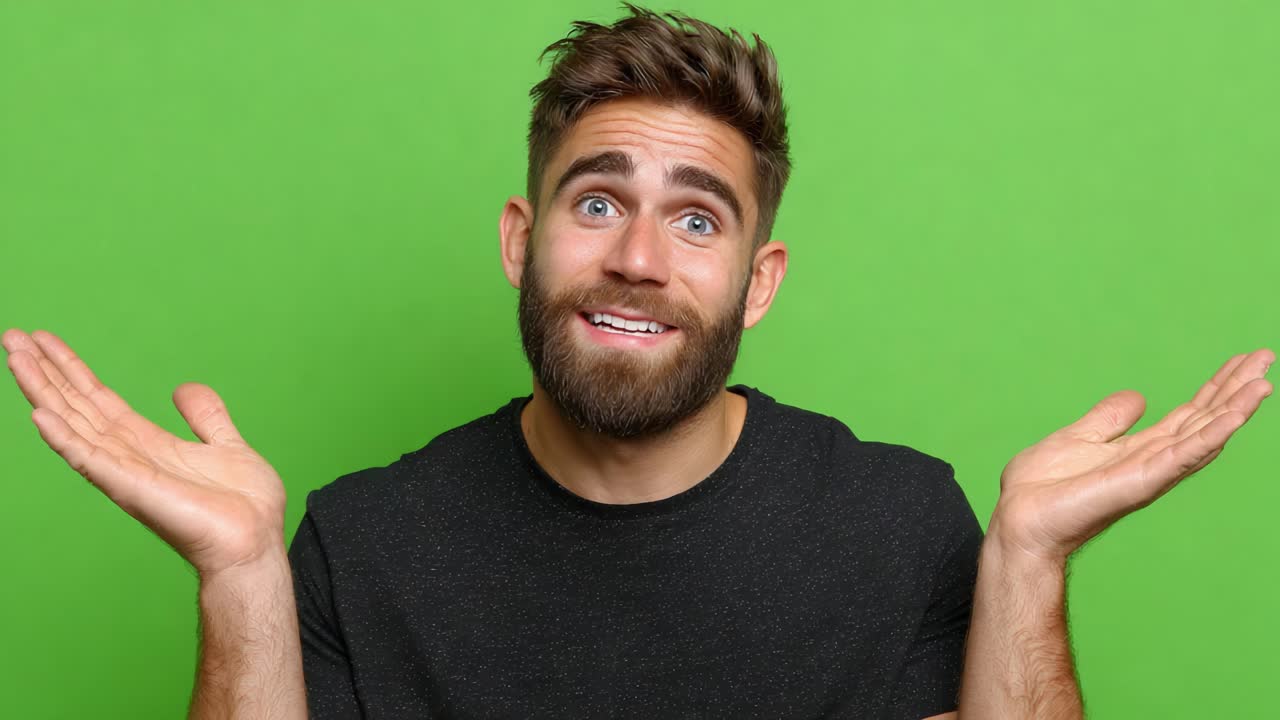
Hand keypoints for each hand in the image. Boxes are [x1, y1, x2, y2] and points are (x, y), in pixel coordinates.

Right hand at [4, 329, 287, 578]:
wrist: (255, 545)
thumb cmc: (244, 508)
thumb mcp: (227, 446)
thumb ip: (206, 417)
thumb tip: (184, 389)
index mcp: (148, 445)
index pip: (99, 400)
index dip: (72, 370)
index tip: (46, 342)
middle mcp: (129, 457)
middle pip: (76, 407)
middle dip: (45, 372)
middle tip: (12, 337)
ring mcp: (126, 474)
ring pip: (74, 425)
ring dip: (43, 392)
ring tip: (15, 358)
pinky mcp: (133, 490)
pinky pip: (91, 461)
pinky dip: (64, 439)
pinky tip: (39, 415)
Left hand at [990, 348, 1273, 563]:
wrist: (1020, 519)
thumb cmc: (1041, 488)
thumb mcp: (1078, 437)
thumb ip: (1110, 419)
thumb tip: (1138, 398)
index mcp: (1140, 450)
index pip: (1189, 415)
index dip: (1216, 389)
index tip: (1242, 362)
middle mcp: (1153, 462)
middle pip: (1205, 420)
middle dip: (1236, 391)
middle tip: (1265, 357)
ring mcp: (1150, 473)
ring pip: (1204, 436)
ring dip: (1235, 409)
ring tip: (1263, 381)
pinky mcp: (1140, 481)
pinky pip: (1183, 455)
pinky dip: (1211, 434)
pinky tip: (1235, 415)